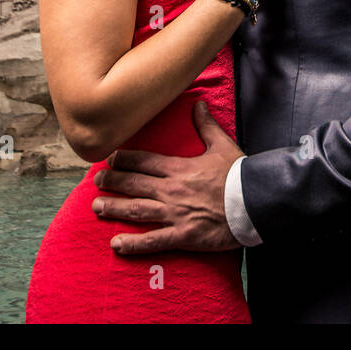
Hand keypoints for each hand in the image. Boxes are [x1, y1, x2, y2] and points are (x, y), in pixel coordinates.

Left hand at [91, 100, 242, 254]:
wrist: (255, 201)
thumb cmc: (239, 174)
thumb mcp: (222, 145)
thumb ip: (206, 126)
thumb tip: (198, 104)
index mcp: (179, 168)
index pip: (144, 161)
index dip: (124, 159)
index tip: (109, 159)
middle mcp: (171, 189)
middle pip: (134, 184)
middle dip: (112, 182)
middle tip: (95, 182)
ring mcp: (175, 213)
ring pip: (137, 210)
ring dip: (114, 208)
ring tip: (96, 207)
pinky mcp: (183, 235)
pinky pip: (153, 240)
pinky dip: (133, 243)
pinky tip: (116, 244)